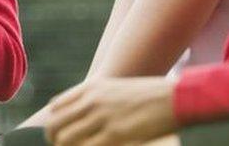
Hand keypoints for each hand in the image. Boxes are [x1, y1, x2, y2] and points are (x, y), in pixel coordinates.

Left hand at [45, 77, 176, 145]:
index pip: (56, 106)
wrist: (174, 97)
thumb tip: (82, 115)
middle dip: (54, 139)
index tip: (59, 134)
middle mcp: (92, 100)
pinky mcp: (115, 134)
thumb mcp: (116, 88)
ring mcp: (102, 117)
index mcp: (91, 88)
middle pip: (55, 124)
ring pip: (66, 139)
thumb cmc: (148, 96)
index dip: (54, 123)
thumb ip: (96, 99)